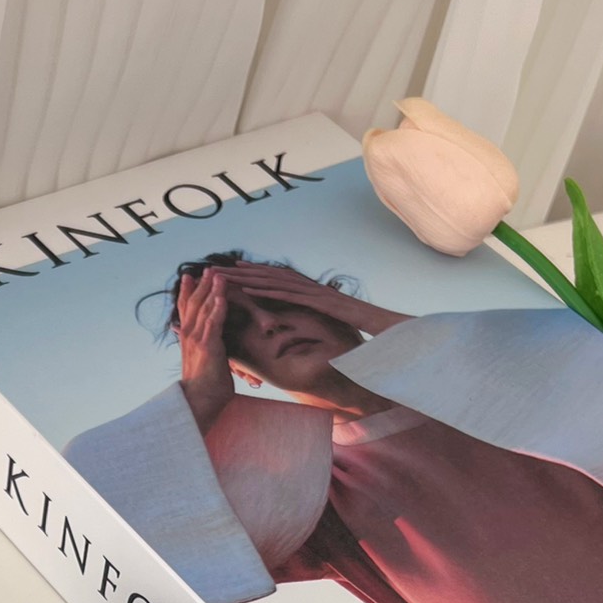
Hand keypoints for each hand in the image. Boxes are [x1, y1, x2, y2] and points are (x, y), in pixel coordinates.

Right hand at [175, 269, 234, 435]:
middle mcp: (189, 336)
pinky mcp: (209, 347)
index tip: (190, 276)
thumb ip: (205, 351)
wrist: (199, 404)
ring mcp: (197, 340)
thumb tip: (207, 347)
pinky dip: (218, 308)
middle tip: (208, 268)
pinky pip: (213, 323)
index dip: (188, 292)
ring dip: (211, 290)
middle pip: (194, 304)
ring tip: (217, 274)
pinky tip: (222, 296)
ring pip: (203, 309)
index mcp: (188, 339)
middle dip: (201, 285)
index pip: (186, 310)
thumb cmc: (205, 389)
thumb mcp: (204, 364)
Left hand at [220, 263, 410, 337]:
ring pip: (275, 281)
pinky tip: (247, 290)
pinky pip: (289, 296)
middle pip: (271, 276)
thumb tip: (308, 327)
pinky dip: (267, 292)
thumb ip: (320, 321)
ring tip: (223, 275)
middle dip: (242, 271)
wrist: (388, 333)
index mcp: (312, 294)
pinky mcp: (319, 302)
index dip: (255, 275)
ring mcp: (315, 293)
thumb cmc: (363, 333)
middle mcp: (311, 289)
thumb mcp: (335, 327)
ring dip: (247, 277)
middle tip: (215, 269)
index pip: (279, 281)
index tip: (233, 272)